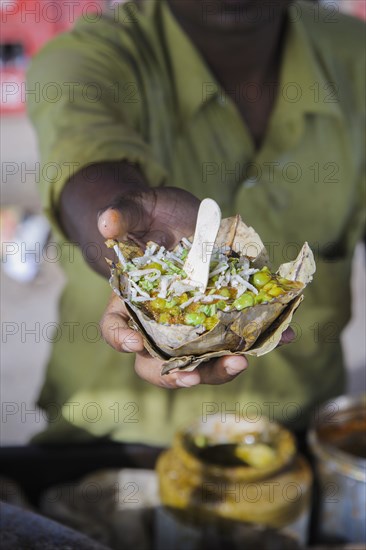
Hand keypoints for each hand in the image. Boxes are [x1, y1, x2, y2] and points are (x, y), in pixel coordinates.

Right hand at [98, 185, 293, 387]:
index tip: (134, 342)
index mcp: (130, 302)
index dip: (121, 339)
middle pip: (160, 361)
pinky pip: (240, 336)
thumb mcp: (139, 208)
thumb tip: (106, 222)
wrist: (184, 218)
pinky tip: (282, 335)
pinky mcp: (225, 317)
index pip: (115, 328)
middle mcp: (160, 323)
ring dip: (222, 365)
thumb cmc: (154, 216)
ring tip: (244, 359)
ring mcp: (194, 324)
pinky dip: (260, 339)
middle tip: (195, 374)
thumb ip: (124, 214)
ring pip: (203, 359)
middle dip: (178, 373)